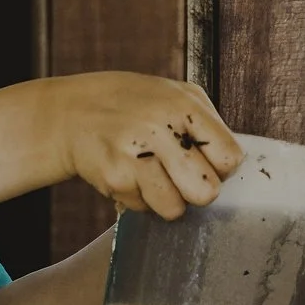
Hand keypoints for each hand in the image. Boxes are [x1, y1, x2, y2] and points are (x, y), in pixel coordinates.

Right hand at [49, 73, 242, 219]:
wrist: (71, 113)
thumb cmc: (132, 104)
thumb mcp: (174, 94)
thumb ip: (208, 124)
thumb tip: (233, 165)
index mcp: (182, 105)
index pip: (230, 158)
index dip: (221, 167)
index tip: (207, 163)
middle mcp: (159, 129)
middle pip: (206, 192)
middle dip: (196, 190)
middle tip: (180, 176)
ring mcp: (134, 156)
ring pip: (174, 209)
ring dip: (165, 199)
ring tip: (151, 175)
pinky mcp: (113, 178)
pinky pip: (143, 209)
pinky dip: (138, 198)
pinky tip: (127, 174)